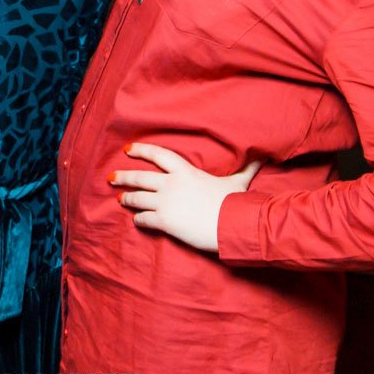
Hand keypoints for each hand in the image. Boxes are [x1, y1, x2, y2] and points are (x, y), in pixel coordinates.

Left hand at [110, 142, 263, 251]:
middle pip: (140, 177)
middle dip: (123, 177)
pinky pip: (144, 219)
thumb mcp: (239, 181)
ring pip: (137, 198)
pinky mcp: (164, 221)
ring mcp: (165, 202)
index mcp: (185, 171)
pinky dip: (138, 220)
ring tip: (120, 199)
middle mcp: (171, 184)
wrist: (231, 224)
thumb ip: (246, 168)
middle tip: (111, 178)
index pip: (158, 155)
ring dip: (127, 198)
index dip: (142, 151)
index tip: (128, 149)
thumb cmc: (234, 202)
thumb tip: (262, 156)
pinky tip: (136, 221)